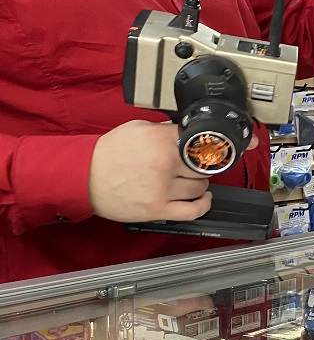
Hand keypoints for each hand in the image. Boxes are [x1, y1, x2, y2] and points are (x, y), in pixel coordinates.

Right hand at [89, 120, 216, 222]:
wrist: (83, 176)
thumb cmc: (107, 153)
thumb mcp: (136, 128)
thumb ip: (163, 129)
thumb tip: (183, 131)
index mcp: (160, 140)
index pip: (197, 141)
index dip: (198, 145)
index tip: (199, 149)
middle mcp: (164, 164)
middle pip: (201, 166)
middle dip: (199, 165)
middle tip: (192, 166)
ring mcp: (162, 188)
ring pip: (199, 187)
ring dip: (198, 184)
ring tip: (190, 181)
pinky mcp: (157, 209)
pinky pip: (192, 211)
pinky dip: (203, 205)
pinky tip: (204, 198)